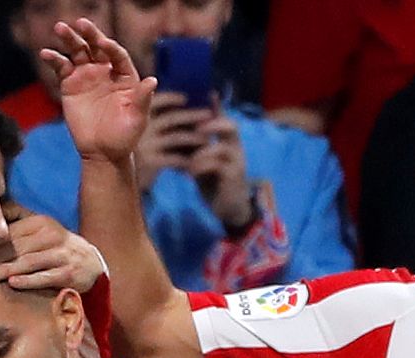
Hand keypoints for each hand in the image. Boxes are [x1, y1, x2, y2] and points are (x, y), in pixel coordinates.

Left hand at [0, 213, 105, 292]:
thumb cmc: (57, 247)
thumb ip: (18, 221)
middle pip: (17, 247)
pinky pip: (45, 277)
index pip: (11, 232)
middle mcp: (51, 236)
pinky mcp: (68, 273)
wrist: (91, 263)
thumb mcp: (42, 229)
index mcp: (41, 223)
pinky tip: (13, 283)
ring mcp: (61, 255)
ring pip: (29, 262)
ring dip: (7, 269)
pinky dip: (29, 280)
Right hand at [43, 18, 156, 160]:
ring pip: (78, 52)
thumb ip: (142, 99)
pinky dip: (54, 59)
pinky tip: (45, 53)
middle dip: (89, 34)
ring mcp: (87, 76)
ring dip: (69, 39)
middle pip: (97, 47)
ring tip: (60, 27)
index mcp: (124, 76)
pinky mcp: (70, 85)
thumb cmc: (124, 137)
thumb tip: (152, 81)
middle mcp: (106, 71)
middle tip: (80, 23)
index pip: (117, 54)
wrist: (102, 153)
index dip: (110, 47)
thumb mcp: (137, 119)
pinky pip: (61, 67)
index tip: (103, 43)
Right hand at [134, 91, 211, 191]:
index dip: (171, 98)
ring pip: (176, 137)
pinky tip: (196, 161)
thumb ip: (156, 121)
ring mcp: (146, 146)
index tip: (185, 98)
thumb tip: (183, 108)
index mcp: (137, 117)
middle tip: (209, 114)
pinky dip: (188, 159)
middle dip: (192, 115)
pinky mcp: (151, 162)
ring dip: (194, 137)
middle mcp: (141, 130)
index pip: (156, 102)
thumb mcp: (142, 133)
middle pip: (171, 118)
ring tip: (207, 140)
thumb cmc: (135, 153)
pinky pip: (175, 158)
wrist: (117, 179)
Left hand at [187, 112, 254, 231]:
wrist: (229, 208)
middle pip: (231, 126)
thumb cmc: (214, 183)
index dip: (217, 106)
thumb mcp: (203, 162)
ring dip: (202, 152)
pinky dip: (201, 167)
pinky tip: (190, 174)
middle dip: (213, 124)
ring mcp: (237, 162)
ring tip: (189, 161)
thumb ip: (196, 147)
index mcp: (228, 142)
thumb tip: (177, 130)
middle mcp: (236, 148)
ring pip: (222, 147)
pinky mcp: (234, 177)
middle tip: (197, 128)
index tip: (209, 92)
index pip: (224, 118)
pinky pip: (218, 166)